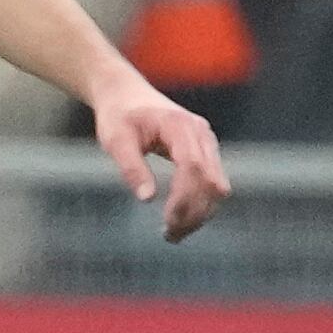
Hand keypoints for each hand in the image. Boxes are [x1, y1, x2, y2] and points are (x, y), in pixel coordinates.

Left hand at [90, 75, 229, 240]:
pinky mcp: (205, 152)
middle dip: (194, 212)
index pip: (192, 167)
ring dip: (200, 213)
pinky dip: (200, 204)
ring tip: (173, 235)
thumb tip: (147, 199)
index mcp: (180, 127)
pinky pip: (211, 182)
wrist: (126, 94)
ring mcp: (207, 143)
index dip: (184, 197)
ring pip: (217, 185)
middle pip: (211, 180)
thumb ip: (131, 167)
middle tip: (169, 237)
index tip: (168, 221)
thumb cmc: (118, 116)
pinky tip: (179, 221)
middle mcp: (201, 134)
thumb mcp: (115, 140)